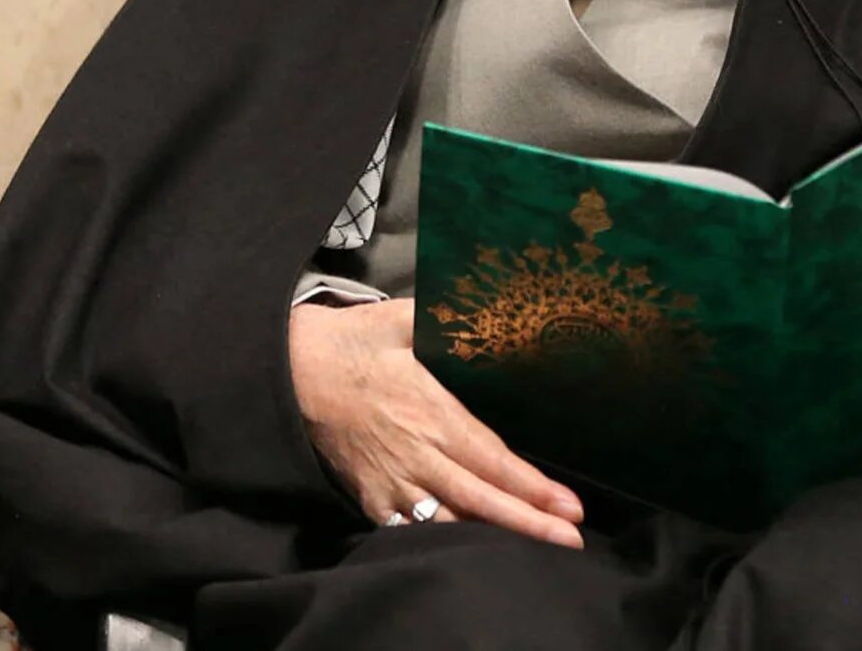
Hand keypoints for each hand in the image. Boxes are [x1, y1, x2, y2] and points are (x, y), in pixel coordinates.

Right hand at [287, 299, 584, 546]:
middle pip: (482, 501)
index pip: (493, 459)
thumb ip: (449, 318)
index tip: (569, 504)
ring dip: (492, 540)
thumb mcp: (402, 319)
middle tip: (571, 539)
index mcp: (432, 413)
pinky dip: (441, 543)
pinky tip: (471, 552)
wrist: (290, 371)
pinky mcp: (369, 495)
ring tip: (534, 552)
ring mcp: (392, 481)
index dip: (533, 486)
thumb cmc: (350, 343)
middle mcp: (417, 454)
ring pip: (449, 523)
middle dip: (530, 523)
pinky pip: (409, 530)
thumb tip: (494, 308)